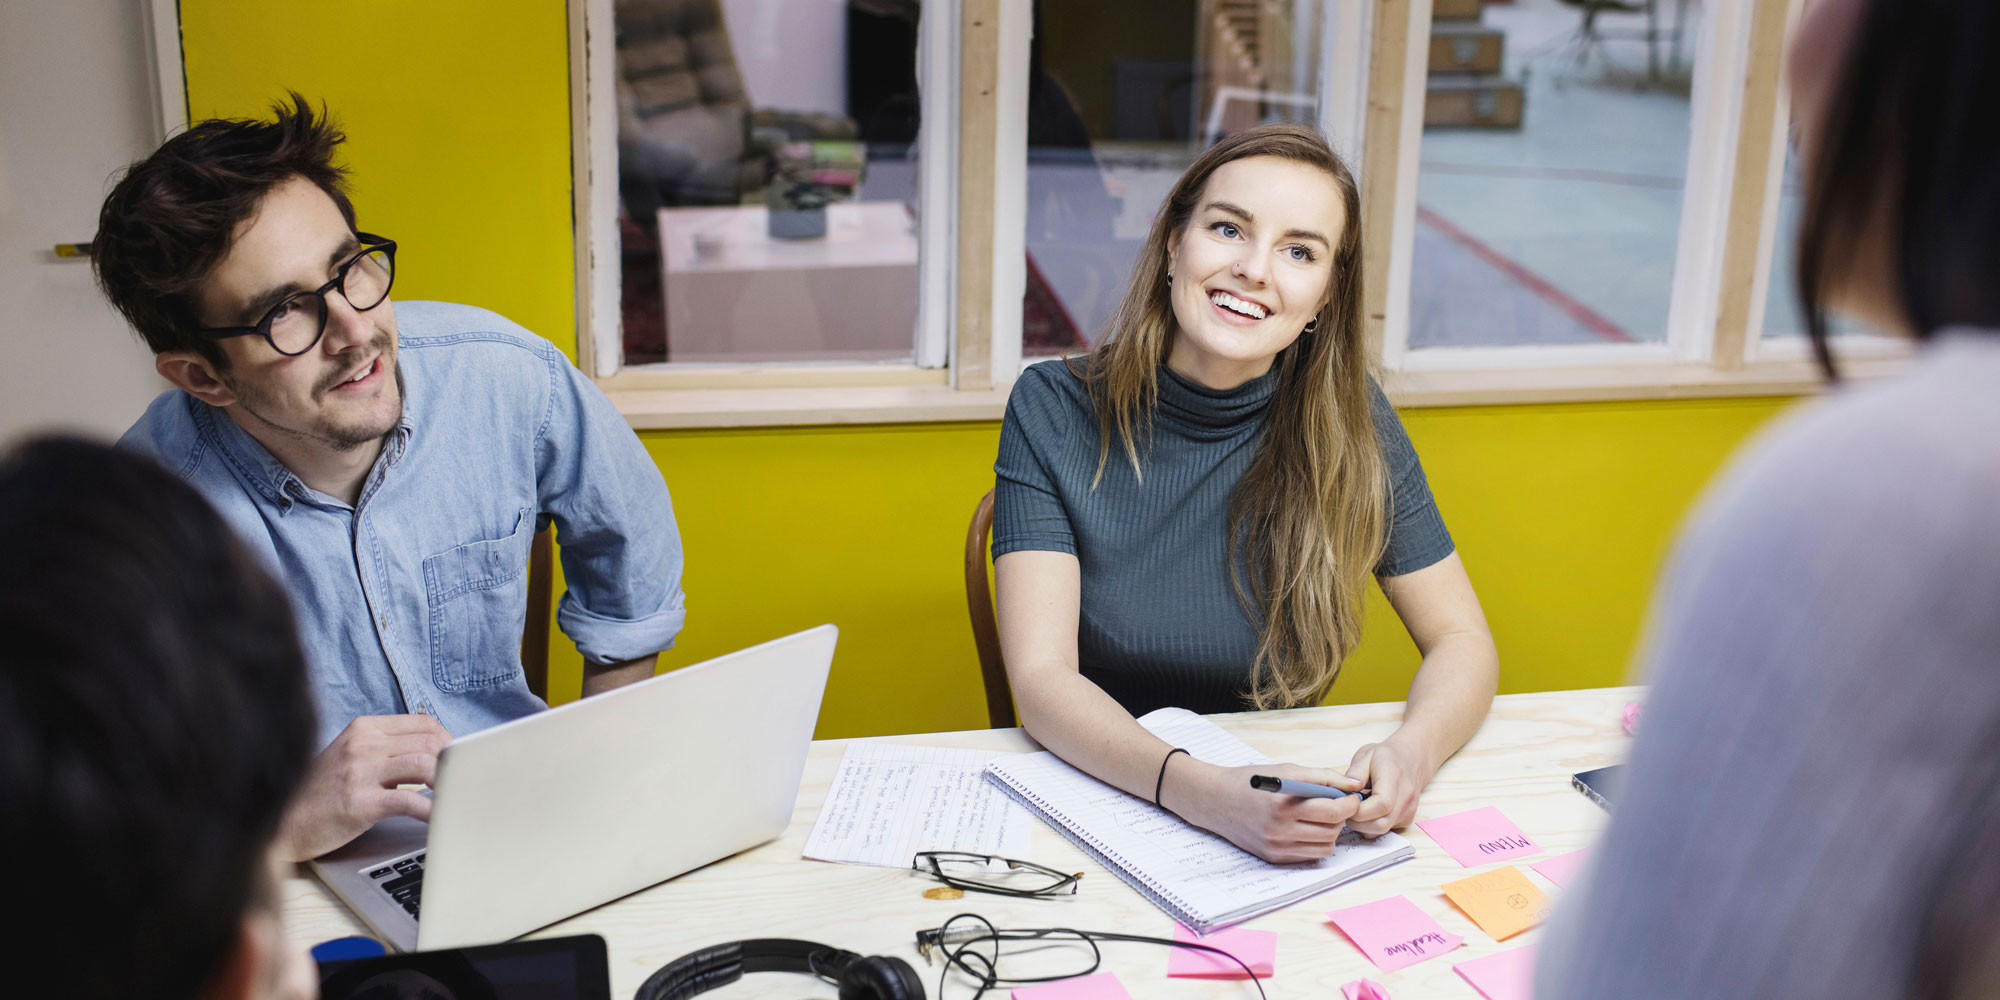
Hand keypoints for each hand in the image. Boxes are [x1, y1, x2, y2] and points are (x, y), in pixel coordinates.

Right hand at [277, 714, 451, 861]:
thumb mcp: (351, 757)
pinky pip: (410, 801)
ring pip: (425, 764)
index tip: (458, 760)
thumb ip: (387, 750)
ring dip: (448, 781)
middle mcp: (363, 743)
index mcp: (364, 728)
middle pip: (430, 741)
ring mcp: (359, 771)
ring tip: (455, 795)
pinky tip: (441, 818)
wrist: (283, 822)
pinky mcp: (359, 801)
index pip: (425, 723)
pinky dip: (434, 810)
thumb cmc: (321, 793)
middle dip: (453, 762)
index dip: (449, 741)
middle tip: (462, 781)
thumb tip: (434, 755)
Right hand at [1164, 759, 1363, 862]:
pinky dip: (1315, 842)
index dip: (1348, 804)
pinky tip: (1307, 827)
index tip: (1351, 796)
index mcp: (1283, 805)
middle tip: (1337, 804)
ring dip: (1330, 832)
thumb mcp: (1287, 770)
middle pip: (1331, 831)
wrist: (1215, 800)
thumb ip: (1323, 777)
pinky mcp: (1273, 857)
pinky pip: (1308, 855)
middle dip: (1341, 817)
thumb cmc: (1253, 781)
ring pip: (1324, 847)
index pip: (1332, 811)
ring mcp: (1275, 847)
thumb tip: (1354, 785)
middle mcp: (1278, 830)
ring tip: (1321, 816)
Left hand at [1342, 737, 1436, 836]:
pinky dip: (1372, 824)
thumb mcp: (1366, 755)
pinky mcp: (1406, 819)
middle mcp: (1406, 799)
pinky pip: (1385, 830)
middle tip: (1346, 807)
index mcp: (1395, 779)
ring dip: (1363, 825)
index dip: (1358, 810)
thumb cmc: (1386, 756)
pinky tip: (1368, 810)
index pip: (1380, 805)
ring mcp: (1408, 811)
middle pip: (1380, 824)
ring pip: (1382, 830)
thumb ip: (1355, 772)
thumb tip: (1346, 790)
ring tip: (1357, 807)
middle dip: (1357, 821)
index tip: (1346, 801)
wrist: (1411, 759)